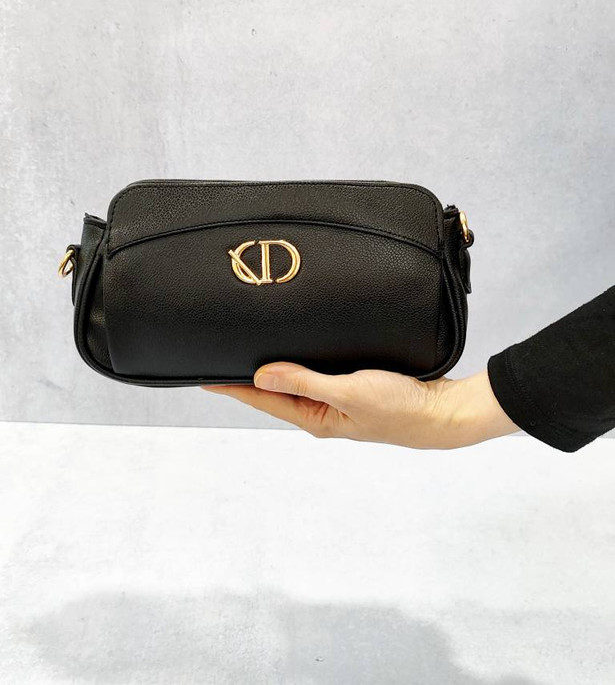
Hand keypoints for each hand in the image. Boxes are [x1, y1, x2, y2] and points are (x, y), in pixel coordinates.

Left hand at [201, 363, 519, 448]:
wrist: (444, 413)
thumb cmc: (401, 408)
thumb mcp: (348, 393)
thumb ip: (305, 382)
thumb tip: (261, 374)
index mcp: (316, 419)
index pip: (263, 399)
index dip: (232, 385)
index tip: (204, 374)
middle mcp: (322, 412)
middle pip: (276, 392)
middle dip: (248, 377)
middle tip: (222, 355)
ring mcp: (338, 401)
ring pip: (296, 382)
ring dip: (274, 369)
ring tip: (250, 351)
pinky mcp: (355, 388)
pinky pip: (318, 374)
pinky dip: (302, 363)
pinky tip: (298, 349)